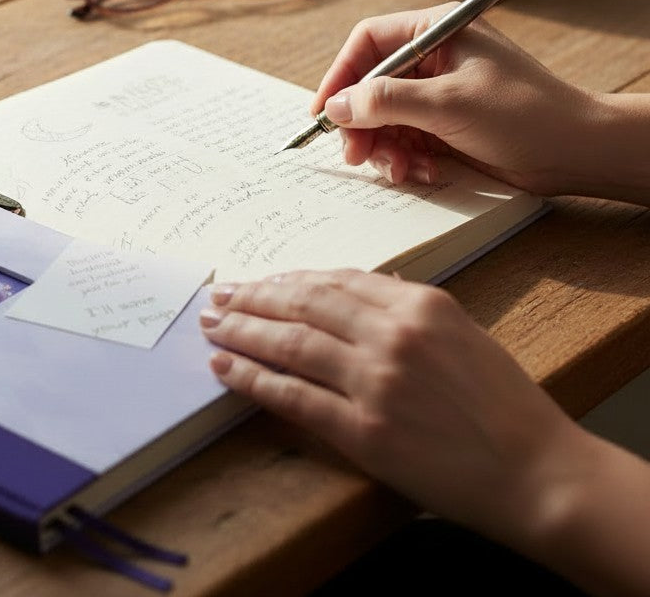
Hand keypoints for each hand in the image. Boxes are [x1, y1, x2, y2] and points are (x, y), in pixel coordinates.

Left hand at [199, 270, 585, 548]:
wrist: (538, 472)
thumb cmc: (506, 405)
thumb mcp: (464, 333)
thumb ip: (409, 308)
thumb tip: (363, 288)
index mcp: (420, 304)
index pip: (335, 281)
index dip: (289, 280)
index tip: (260, 281)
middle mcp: (393, 333)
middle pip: (304, 304)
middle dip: (255, 297)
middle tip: (220, 295)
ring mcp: (375, 381)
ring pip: (291, 343)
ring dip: (243, 331)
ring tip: (213, 325)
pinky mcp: (364, 430)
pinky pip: (294, 396)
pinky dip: (253, 379)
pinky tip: (226, 370)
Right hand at [310, 5, 599, 195]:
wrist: (575, 152)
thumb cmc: (523, 113)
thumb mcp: (447, 104)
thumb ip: (385, 101)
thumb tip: (336, 107)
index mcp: (436, 30)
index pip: (368, 43)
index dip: (341, 76)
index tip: (324, 112)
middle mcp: (433, 57)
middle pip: (370, 85)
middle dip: (361, 122)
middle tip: (356, 155)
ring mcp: (437, 92)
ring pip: (383, 117)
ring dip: (384, 147)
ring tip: (399, 169)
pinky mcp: (443, 124)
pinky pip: (404, 139)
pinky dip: (405, 158)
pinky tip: (423, 172)